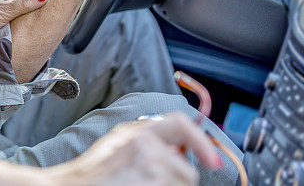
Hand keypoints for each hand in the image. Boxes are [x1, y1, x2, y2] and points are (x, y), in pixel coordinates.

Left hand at [0, 0, 48, 51]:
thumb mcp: (3, 10)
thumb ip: (24, 4)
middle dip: (36, 6)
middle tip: (51, 14)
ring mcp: (1, 12)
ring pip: (21, 13)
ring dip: (28, 19)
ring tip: (42, 25)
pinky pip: (15, 23)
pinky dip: (21, 26)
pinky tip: (29, 32)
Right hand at [46, 113, 222, 185]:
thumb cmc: (90, 176)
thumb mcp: (116, 148)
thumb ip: (146, 145)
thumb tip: (178, 154)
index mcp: (136, 133)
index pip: (181, 124)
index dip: (201, 143)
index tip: (212, 161)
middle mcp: (144, 145)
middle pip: (187, 172)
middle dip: (177, 185)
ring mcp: (149, 168)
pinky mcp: (151, 185)